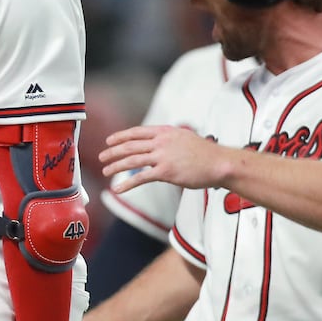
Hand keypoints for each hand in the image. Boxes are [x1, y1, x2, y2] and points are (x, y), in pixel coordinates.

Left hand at [99, 126, 223, 192]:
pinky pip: (141, 177)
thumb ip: (169, 140)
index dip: (121, 136)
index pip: (137, 131)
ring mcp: (163, 156)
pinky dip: (127, 184)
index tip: (109, 141)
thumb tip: (157, 146)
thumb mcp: (185, 138)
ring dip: (116, 166)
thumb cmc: (206, 153)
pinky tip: (118, 189)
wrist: (219, 163)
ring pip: (132, 160)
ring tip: (106, 171)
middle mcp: (162, 141)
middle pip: (131, 145)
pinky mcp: (165, 171)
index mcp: (165, 131)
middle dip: (113, 151)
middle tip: (102, 157)